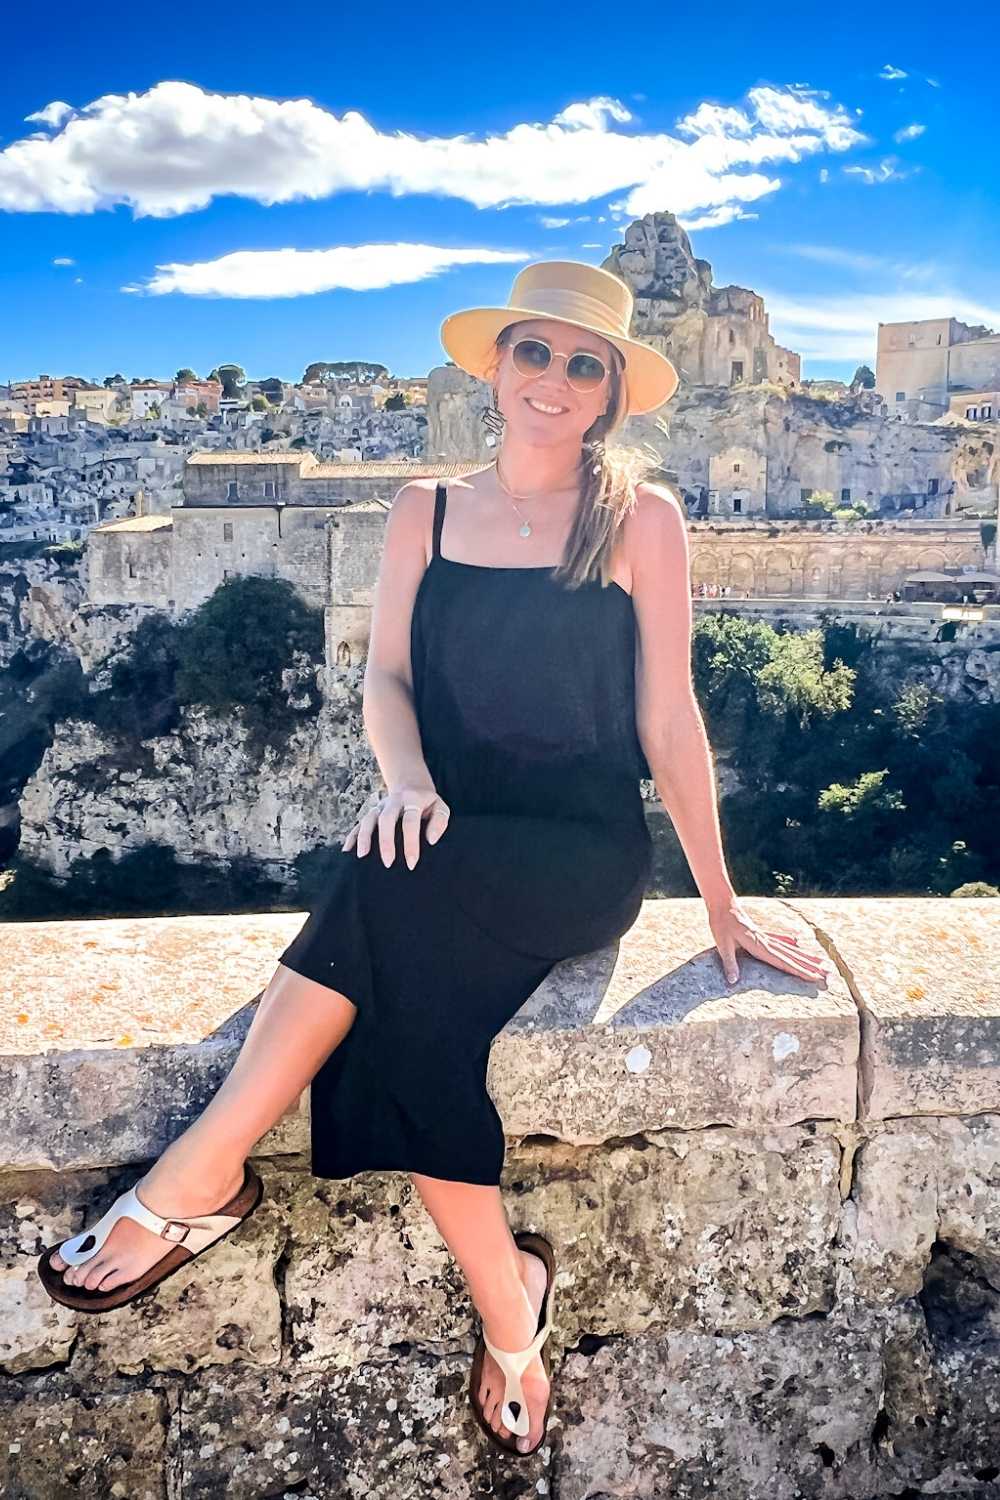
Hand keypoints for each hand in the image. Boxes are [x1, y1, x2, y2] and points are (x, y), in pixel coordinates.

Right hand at [341, 783, 449, 870]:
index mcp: (412, 800)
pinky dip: (352, 836)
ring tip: (362, 857)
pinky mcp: (371, 813)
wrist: (411, 787)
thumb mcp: (440, 808)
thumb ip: (439, 821)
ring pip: (368, 819)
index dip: (411, 842)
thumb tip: (430, 840)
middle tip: (388, 863)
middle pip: (386, 819)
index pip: (410, 821)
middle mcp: (393, 802)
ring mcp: (379, 807)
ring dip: (364, 837)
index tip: (411, 863)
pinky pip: (358, 824)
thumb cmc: (428, 805)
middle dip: (386, 841)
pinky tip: (347, 851)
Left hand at [707, 898, 832, 986]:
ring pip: (791, 949)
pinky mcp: (762, 933)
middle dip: (811, 967)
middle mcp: (767, 943)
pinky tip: (799, 942)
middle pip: (793, 957)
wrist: (723, 904)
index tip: (815, 978)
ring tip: (822, 962)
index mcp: (760, 947)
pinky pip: (780, 940)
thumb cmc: (721, 924)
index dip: (800, 971)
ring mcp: (766, 937)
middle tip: (829, 975)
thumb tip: (733, 981)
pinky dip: (790, 943)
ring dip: (806, 956)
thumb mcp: (722, 944)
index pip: (784, 963)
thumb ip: (729, 963)